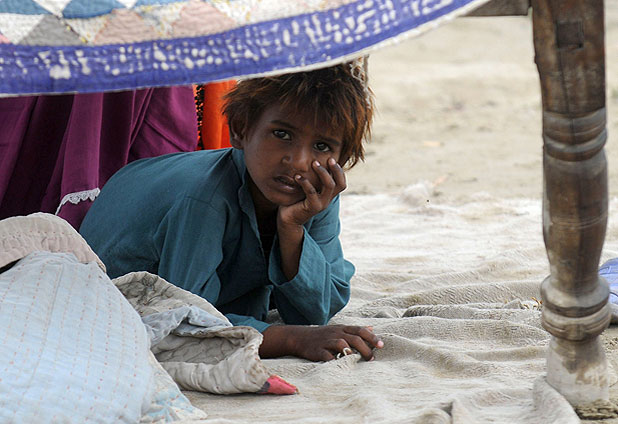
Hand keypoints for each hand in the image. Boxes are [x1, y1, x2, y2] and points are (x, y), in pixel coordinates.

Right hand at [259, 324, 383, 361]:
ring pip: (342, 344)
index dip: (372, 337)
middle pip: (354, 338)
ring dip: (352, 353)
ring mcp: (326, 342)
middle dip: (365, 349)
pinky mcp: (317, 351)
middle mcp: (336, 333)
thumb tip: (372, 328)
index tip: (381, 345)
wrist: (299, 337)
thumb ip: (355, 330)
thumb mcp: (339, 329)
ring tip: (359, 362)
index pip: (360, 330)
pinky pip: (327, 356)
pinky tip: (341, 366)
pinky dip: (335, 361)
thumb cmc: (323, 335)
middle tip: (372, 359)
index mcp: (342, 328)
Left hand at [278, 157, 345, 226]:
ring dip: (322, 172)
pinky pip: (312, 192)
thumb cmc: (296, 201)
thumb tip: (312, 160)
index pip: (341, 183)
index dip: (339, 171)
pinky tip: (297, 177)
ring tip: (313, 163)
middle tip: (326, 159)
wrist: (288, 219)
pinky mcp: (312, 207)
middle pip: (339, 183)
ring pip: (329, 185)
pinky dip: (305, 182)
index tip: (331, 159)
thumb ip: (312, 180)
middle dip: (335, 169)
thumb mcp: (307, 189)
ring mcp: (321, 204)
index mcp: (328, 195)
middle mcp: (328, 200)